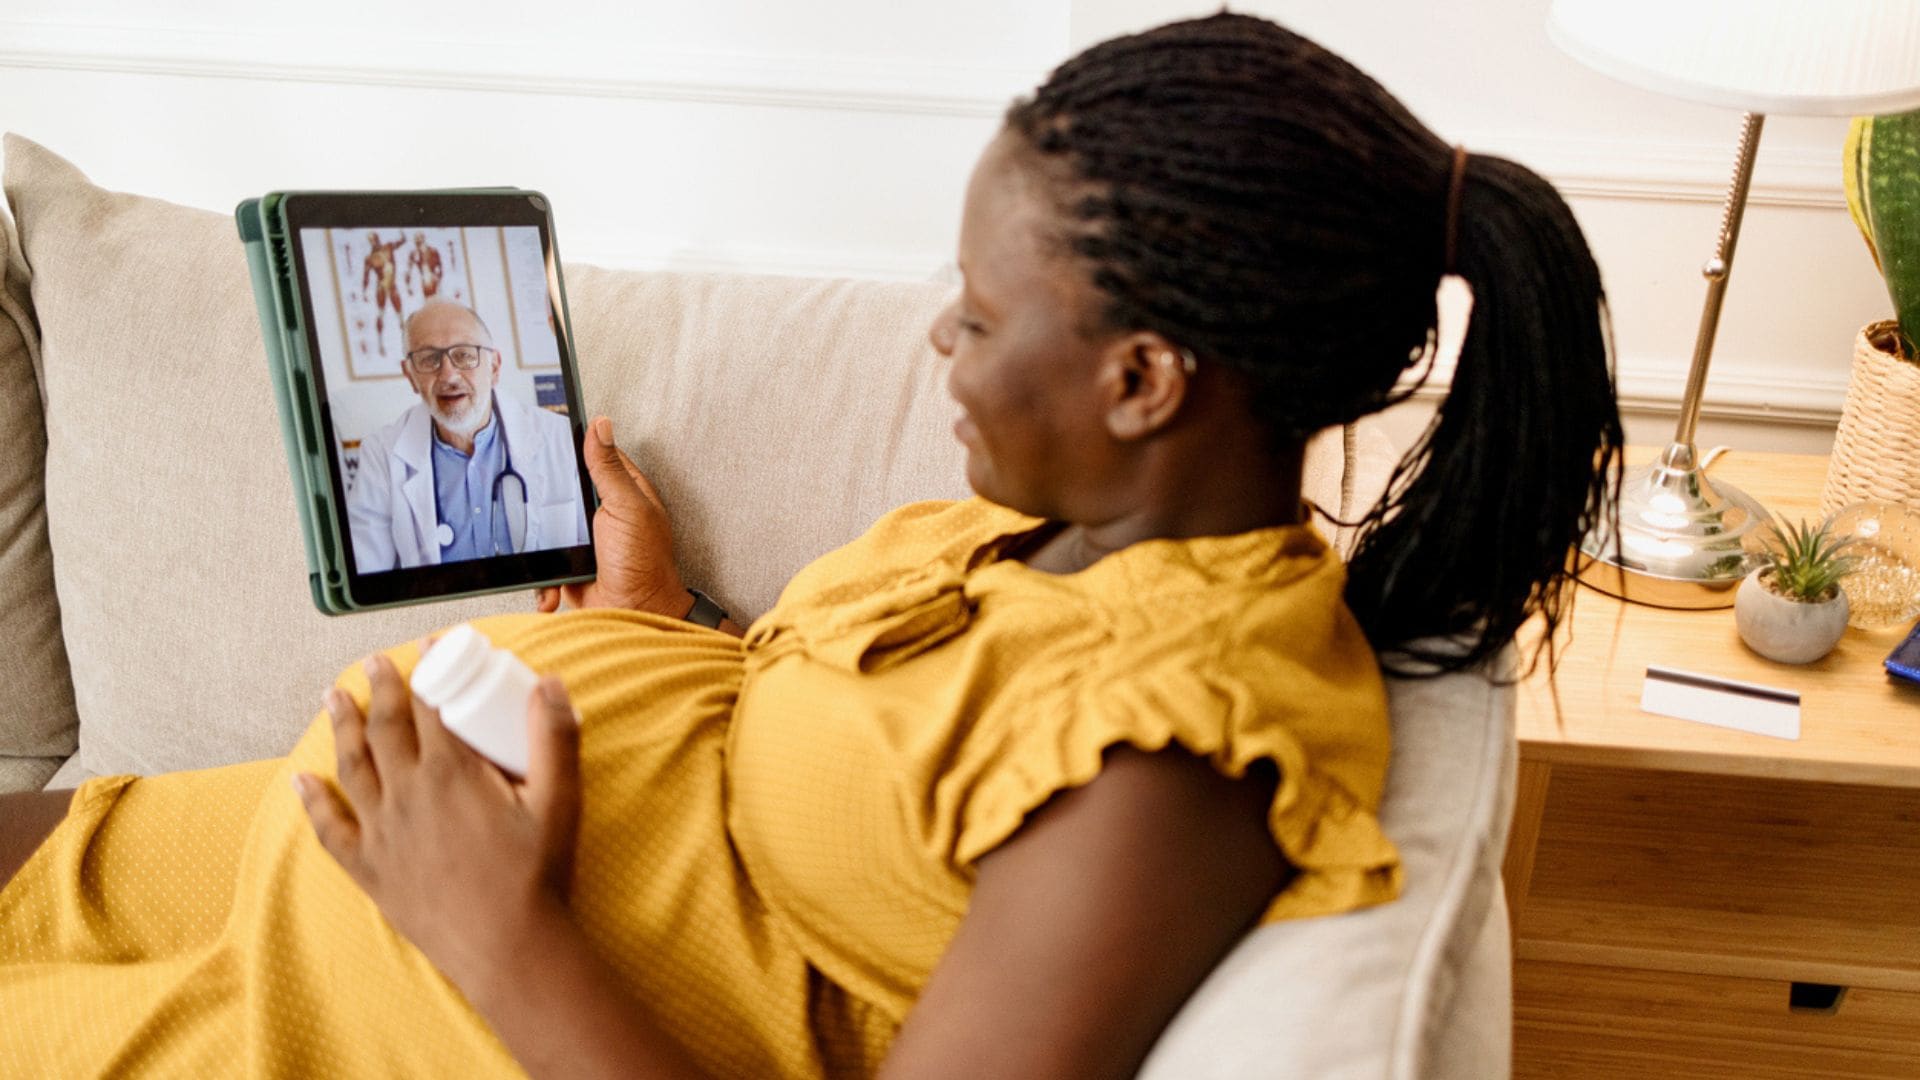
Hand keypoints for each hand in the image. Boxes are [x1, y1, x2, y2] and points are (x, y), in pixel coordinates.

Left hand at [292, 654, 582, 993]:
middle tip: (373, 662)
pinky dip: (313, 802)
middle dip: (379, 689)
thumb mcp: (559, 801)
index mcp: (451, 773)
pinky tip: (302, 781)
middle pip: (386, 728)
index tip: (428, 646)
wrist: (508, 948)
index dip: (428, 669)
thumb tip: (551, 684)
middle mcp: (408, 795)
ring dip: (342, 728)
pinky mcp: (371, 869)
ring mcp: (383, 832)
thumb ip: (553, 737)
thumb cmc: (536, 876)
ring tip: (334, 698)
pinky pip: (332, 830)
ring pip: (353, 767)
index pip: (431, 706)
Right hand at [537, 416, 690, 617]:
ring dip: (540, 543)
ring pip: (547, 528)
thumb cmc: (644, 563)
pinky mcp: (568, 566)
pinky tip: (551, 586)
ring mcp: (583, 540)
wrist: (636, 614)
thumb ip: (609, 469)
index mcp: (622, 491)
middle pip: (563, 491)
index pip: (594, 456)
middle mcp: (602, 513)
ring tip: (544, 553)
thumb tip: (600, 425)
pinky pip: (544, 565)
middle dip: (544, 498)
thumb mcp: (627, 507)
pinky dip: (543, 579)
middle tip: (529, 499)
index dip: (572, 446)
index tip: (542, 434)